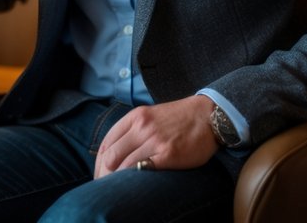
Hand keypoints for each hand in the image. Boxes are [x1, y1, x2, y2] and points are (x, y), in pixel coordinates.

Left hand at [93, 95, 218, 177]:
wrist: (208, 115)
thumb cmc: (178, 119)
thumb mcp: (150, 116)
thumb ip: (132, 130)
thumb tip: (115, 151)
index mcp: (135, 117)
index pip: (107, 142)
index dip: (99, 161)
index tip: (99, 173)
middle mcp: (141, 127)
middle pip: (112, 155)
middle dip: (104, 174)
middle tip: (104, 186)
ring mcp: (154, 140)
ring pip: (125, 164)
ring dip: (117, 180)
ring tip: (116, 191)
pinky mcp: (168, 154)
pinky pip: (143, 169)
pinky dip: (134, 179)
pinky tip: (133, 186)